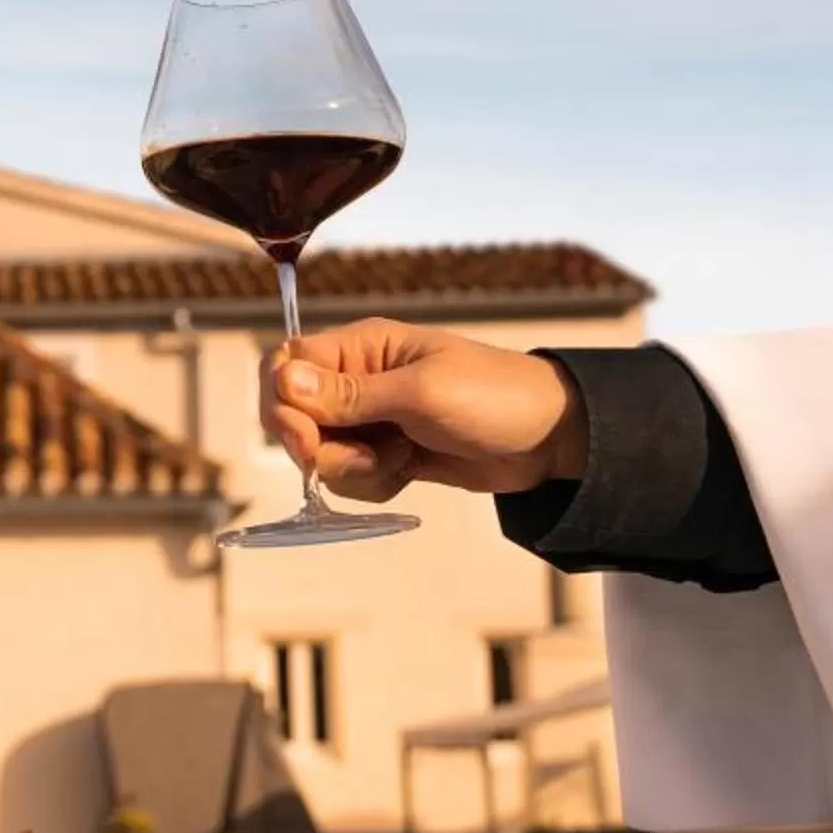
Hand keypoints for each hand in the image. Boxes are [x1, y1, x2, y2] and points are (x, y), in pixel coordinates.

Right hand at [259, 318, 586, 500]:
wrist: (551, 440)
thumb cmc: (495, 397)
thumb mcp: (420, 392)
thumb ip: (349, 394)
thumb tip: (282, 379)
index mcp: (361, 348)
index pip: (285, 365)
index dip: (281, 403)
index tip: (305, 438)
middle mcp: (357, 380)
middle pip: (293, 416)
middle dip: (320, 447)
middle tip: (366, 456)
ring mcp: (371, 420)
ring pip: (320, 454)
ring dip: (353, 470)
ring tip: (400, 458)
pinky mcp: (386, 454)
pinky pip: (350, 478)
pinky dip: (372, 484)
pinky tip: (409, 471)